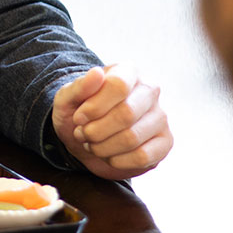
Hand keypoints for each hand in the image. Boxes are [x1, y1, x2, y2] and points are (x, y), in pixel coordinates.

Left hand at [52, 63, 171, 180]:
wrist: (86, 138)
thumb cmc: (79, 113)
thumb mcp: (67, 98)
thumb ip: (80, 86)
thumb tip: (96, 73)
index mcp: (128, 72)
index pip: (118, 85)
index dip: (94, 107)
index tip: (78, 118)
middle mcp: (149, 90)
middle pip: (126, 114)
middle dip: (96, 131)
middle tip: (82, 134)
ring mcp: (160, 117)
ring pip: (132, 137)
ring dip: (103, 147)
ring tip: (92, 144)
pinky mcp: (164, 142)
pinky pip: (143, 157)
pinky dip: (117, 161)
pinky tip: (108, 156)